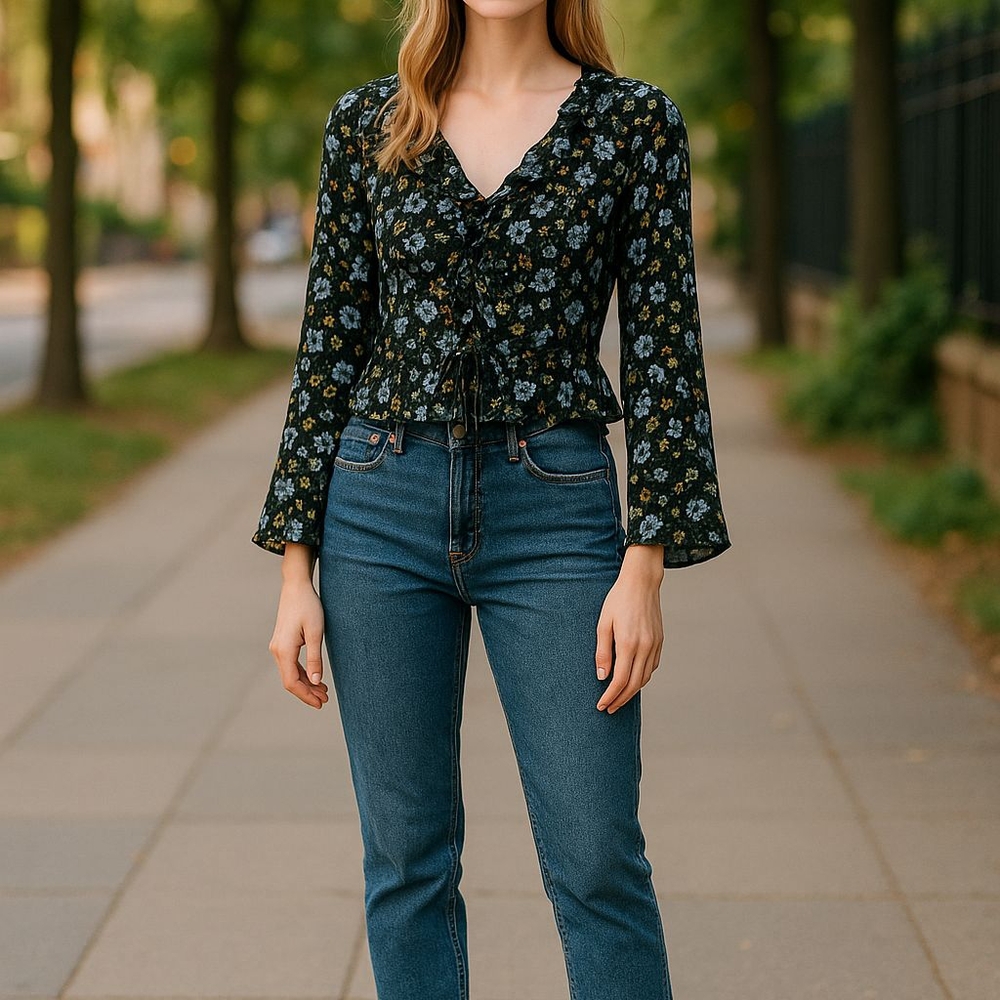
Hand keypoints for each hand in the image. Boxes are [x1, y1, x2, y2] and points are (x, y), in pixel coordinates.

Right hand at [268, 577, 329, 709]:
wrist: (296, 587)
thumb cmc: (308, 606)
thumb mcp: (316, 632)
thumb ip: (315, 658)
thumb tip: (316, 681)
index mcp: (284, 650)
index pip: (291, 682)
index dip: (306, 695)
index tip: (320, 703)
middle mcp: (277, 650)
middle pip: (290, 680)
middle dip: (307, 692)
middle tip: (325, 700)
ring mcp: (278, 646)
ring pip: (290, 673)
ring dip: (306, 683)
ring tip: (323, 691)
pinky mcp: (282, 642)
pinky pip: (290, 664)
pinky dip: (302, 673)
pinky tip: (314, 677)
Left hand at [595, 544, 663, 712]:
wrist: (642, 583)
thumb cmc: (618, 600)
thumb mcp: (603, 624)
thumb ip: (602, 652)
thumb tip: (602, 676)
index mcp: (628, 644)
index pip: (620, 680)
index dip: (610, 696)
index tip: (601, 705)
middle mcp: (645, 647)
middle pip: (634, 684)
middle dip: (621, 699)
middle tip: (609, 708)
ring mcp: (655, 645)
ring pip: (645, 677)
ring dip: (632, 691)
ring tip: (619, 698)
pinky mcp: (659, 641)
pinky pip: (652, 666)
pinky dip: (642, 677)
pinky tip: (633, 680)